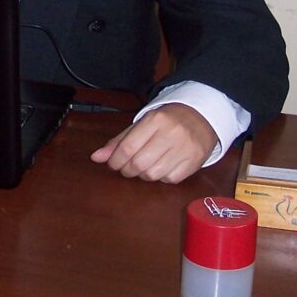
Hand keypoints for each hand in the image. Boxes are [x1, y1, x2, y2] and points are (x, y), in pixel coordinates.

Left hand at [90, 103, 217, 183]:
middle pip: (139, 163)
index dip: (115, 161)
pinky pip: (169, 180)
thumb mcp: (141, 124)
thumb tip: (96, 158)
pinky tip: (161, 167)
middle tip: (126, 167)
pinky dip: (160, 178)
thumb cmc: (165, 121)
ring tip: (143, 166)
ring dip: (143, 175)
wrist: (200, 117)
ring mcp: (185, 149)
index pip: (127, 147)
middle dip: (127, 170)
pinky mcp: (194, 163)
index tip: (112, 164)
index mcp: (155, 120)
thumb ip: (119, 141)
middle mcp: (171, 134)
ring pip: (153, 174)